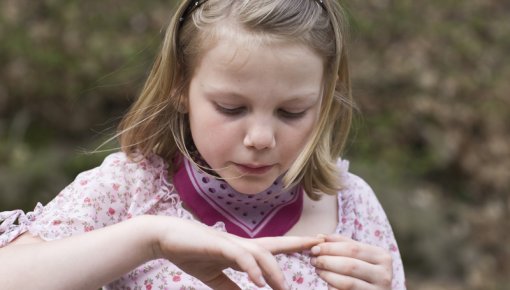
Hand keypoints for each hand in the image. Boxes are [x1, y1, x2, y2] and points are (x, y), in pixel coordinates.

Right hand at [152, 216, 322, 289]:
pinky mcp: (218, 245)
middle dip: (298, 244)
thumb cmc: (191, 253)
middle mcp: (242, 244)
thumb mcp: (214, 276)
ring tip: (283, 287)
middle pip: (275, 244)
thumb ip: (232, 287)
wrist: (165, 239)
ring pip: (260, 253)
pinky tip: (259, 282)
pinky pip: (239, 257)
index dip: (294, 247)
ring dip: (274, 270)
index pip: (274, 249)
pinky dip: (251, 268)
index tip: (315, 246)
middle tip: (321, 245)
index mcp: (243, 251)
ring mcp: (231, 243)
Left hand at [310, 234, 392, 289]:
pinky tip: (327, 283)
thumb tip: (319, 237)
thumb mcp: (357, 255)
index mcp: (382, 256)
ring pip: (347, 282)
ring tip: (317, 270)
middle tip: (312, 259)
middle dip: (327, 260)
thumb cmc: (362, 271)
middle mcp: (384, 274)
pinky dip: (332, 287)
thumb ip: (341, 244)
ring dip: (327, 275)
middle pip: (349, 264)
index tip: (314, 247)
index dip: (330, 247)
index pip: (352, 248)